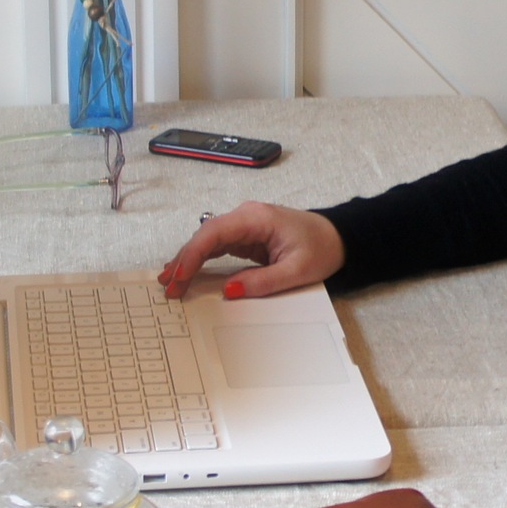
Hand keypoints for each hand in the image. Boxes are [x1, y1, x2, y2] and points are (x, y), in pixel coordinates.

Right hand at [158, 204, 345, 299]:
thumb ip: (263, 282)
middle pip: (205, 235)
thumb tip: (229, 291)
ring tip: (170, 281)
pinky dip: (201, 259)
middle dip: (184, 260)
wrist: (338, 237)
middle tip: (168, 285)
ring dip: (188, 260)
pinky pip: (217, 246)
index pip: (214, 232)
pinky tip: (186, 272)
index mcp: (257, 217)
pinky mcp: (245, 236)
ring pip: (207, 240)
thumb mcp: (297, 271)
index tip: (180, 275)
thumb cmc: (322, 248)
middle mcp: (246, 216)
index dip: (193, 254)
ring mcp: (244, 225)